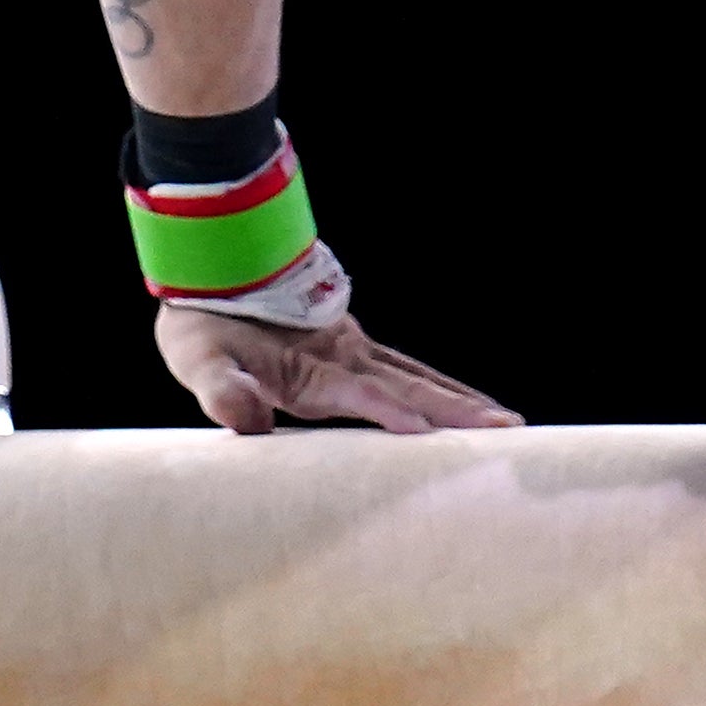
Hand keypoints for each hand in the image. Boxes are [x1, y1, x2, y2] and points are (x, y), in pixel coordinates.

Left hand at [157, 302, 522, 434]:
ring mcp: (351, 351)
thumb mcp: (198, 360)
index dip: (389, 412)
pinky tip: (463, 403)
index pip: (358, 394)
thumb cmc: (202, 326)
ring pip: (418, 377)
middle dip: (456, 410)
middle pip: (409, 386)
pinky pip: (405, 372)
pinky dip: (439, 387)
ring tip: (507, 421)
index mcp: (309, 368)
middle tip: (506, 429)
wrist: (208, 271)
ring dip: (460, 400)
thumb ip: (223, 390)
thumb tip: (249, 422)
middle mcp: (341, 358)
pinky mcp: (351, 350)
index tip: (427, 434)